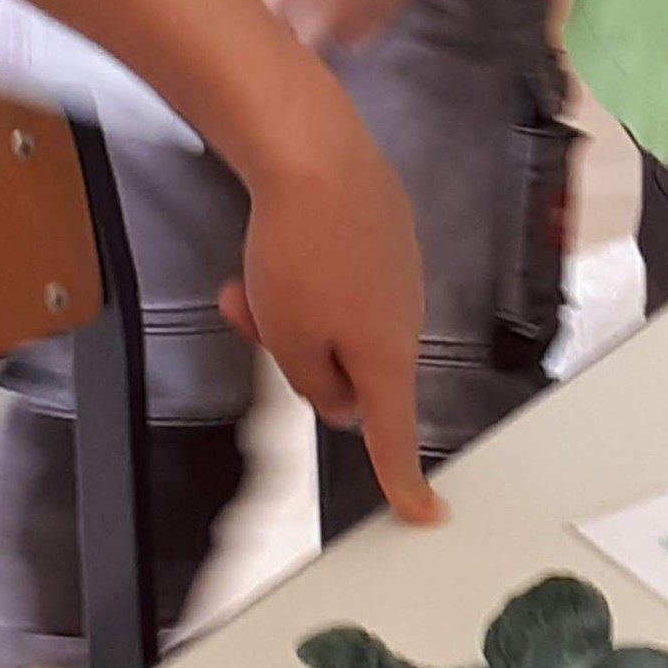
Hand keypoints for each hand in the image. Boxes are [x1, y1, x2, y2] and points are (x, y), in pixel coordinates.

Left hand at [215, 78, 442, 526]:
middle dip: (297, 354)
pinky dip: (306, 273)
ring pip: (338, 317)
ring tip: (245, 279)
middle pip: (351, 366)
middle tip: (248, 318)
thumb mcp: (290, 341)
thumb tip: (343, 399)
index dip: (402, 480)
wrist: (316, 154)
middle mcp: (405, 315)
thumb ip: (315, 385)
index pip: (394, 434)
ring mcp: (400, 269)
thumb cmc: (300, 254)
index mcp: (386, 356)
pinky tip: (277, 239)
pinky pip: (345, 275)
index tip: (422, 513)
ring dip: (290, 311)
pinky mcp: (387, 231)